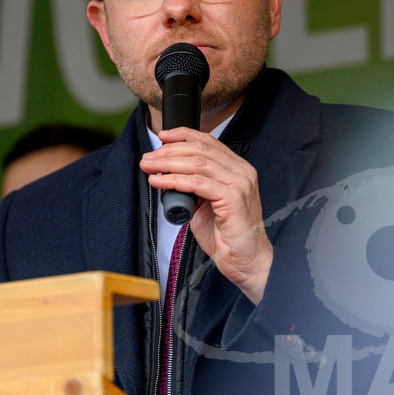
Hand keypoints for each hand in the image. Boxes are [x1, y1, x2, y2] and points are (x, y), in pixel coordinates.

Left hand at [140, 127, 272, 303]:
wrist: (244, 259)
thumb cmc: (226, 235)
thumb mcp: (207, 202)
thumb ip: (194, 185)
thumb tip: (168, 175)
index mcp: (238, 168)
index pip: (209, 141)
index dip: (183, 135)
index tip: (162, 136)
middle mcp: (241, 171)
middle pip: (200, 149)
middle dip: (169, 151)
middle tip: (148, 158)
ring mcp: (239, 183)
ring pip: (197, 163)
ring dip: (167, 164)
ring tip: (149, 167)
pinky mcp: (232, 197)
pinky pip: (196, 183)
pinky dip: (174, 180)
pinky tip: (159, 182)